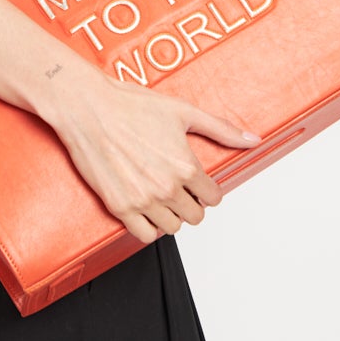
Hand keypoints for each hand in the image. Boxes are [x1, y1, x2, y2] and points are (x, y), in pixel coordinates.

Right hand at [44, 69, 259, 243]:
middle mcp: (166, 187)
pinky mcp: (119, 206)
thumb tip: (253, 140)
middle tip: (176, 188)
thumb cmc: (130, 104)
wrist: (87, 107)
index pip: (213, 197)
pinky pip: (145, 235)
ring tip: (159, 196)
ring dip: (170, 215)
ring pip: (172, 228)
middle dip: (190, 203)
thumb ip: (221, 129)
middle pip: (195, 216)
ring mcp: (142, 200)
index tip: (195, 182)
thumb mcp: (183, 111)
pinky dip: (148, 226)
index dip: (206, 188)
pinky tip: (144, 208)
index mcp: (185, 166)